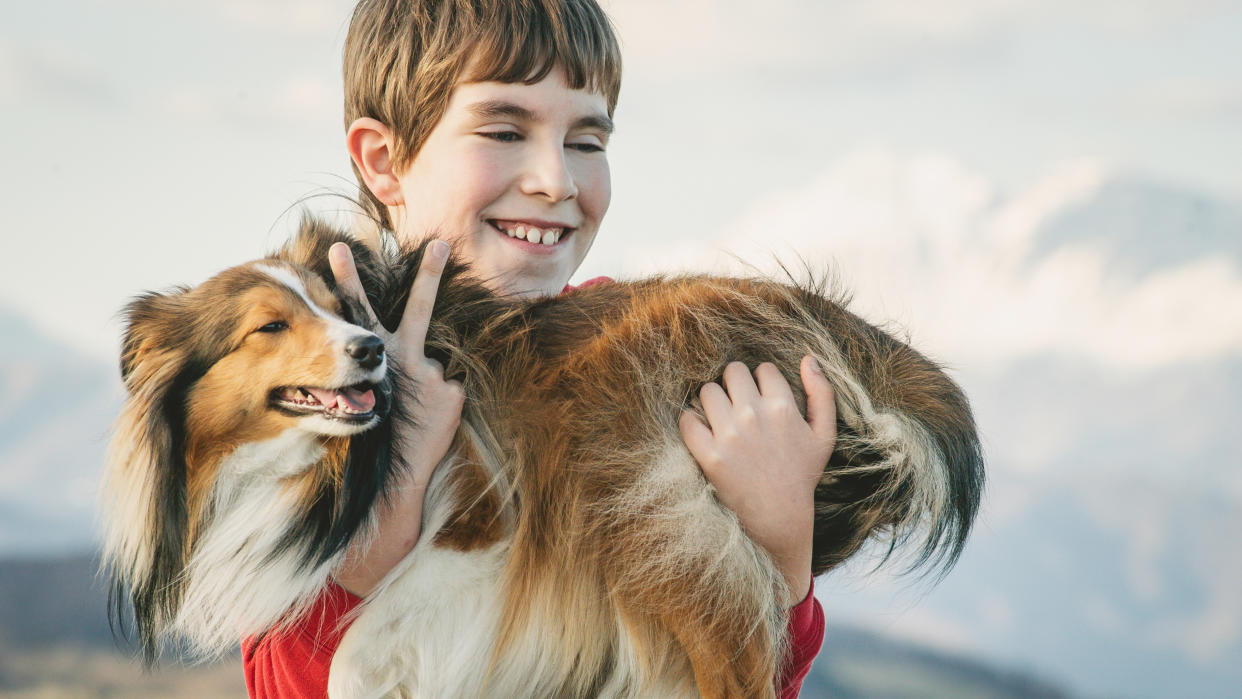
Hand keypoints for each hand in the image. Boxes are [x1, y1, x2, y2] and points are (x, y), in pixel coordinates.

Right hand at [327, 240, 465, 595]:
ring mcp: (431, 373)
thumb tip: (399, 360)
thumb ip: (381, 373)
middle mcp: (402, 358)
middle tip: (439, 242)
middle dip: (428, 274)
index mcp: (374, 358)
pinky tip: (432, 427)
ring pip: (438, 369)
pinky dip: (447, 409)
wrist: (391, 477)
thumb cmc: (373, 441)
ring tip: (422, 411)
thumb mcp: (366, 401)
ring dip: (432, 391)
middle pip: (417, 309)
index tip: (337, 248)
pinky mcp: (453, 392)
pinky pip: (453, 394)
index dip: (349, 280)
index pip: (362, 312)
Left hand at [678, 356, 835, 603]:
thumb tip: (808, 358)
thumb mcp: (824, 436)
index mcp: (783, 408)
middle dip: (734, 384)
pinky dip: (690, 420)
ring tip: (718, 417)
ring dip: (711, 400)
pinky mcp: (708, 455)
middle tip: (736, 402)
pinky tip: (701, 430)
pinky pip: (687, 419)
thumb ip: (822, 394)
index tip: (760, 398)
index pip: (762, 369)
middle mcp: (755, 416)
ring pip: (707, 391)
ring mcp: (730, 435)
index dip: (761, 381)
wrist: (779, 519)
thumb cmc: (801, 476)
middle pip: (732, 372)